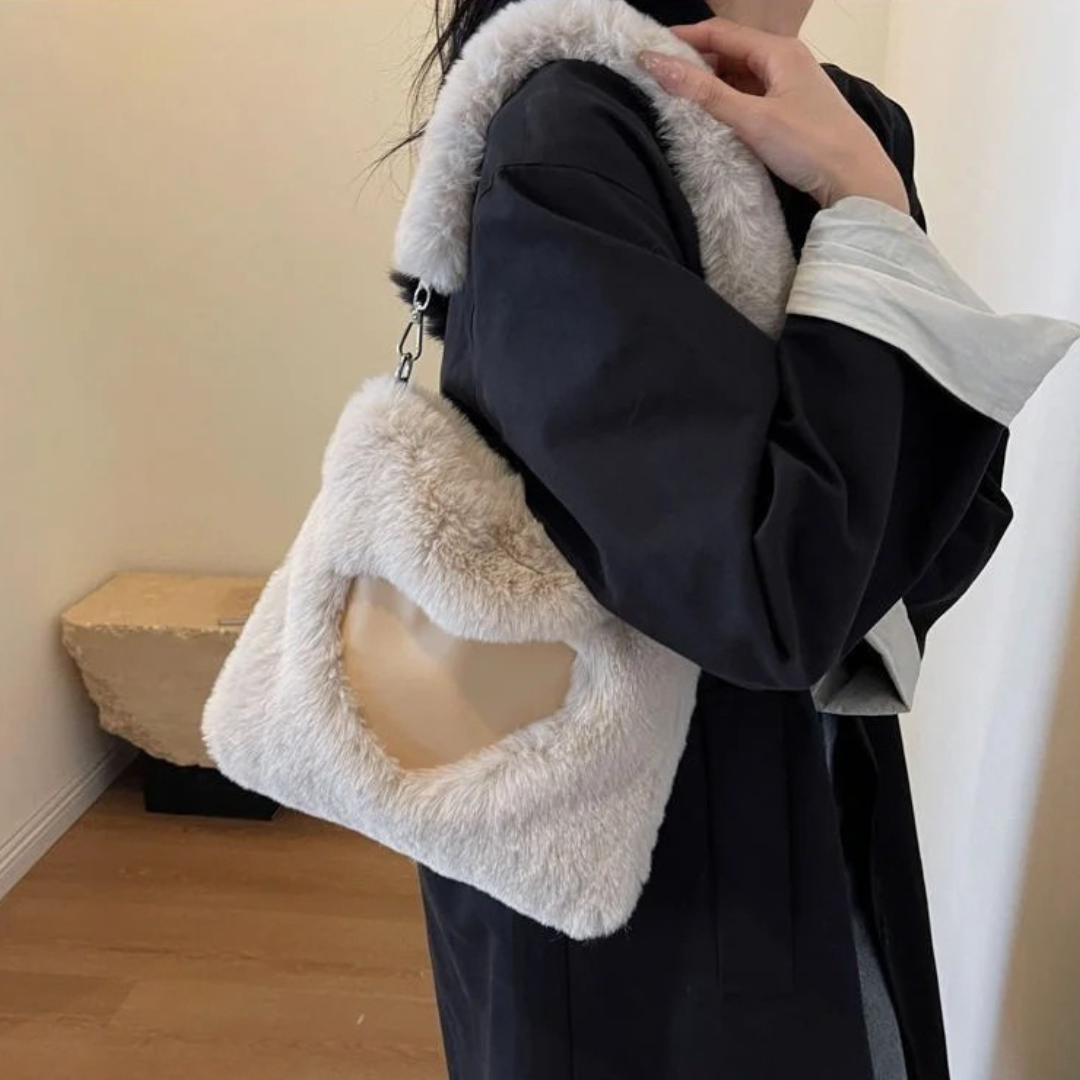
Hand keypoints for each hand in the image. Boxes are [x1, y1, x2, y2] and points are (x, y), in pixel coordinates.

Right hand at [636, 17, 909, 213]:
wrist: (858, 181)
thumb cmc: (810, 146)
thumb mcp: (752, 119)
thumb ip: (703, 93)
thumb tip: (656, 64)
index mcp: (779, 51)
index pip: (720, 32)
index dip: (683, 39)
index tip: (649, 52)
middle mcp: (787, 60)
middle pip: (730, 52)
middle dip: (695, 62)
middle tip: (660, 81)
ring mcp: (792, 85)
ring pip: (741, 75)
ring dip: (711, 84)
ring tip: (679, 101)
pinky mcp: (794, 110)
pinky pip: (753, 96)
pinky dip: (730, 102)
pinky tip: (714, 119)